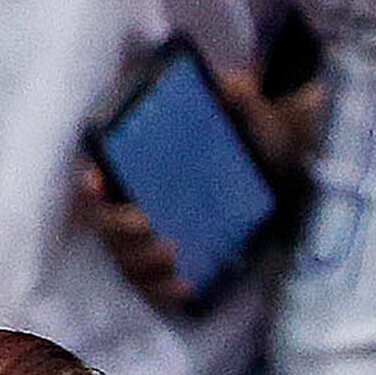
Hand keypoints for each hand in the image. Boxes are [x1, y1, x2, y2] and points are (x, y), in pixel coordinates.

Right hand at [71, 67, 317, 309]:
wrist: (286, 177)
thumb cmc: (257, 144)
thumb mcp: (256, 121)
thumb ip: (244, 101)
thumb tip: (231, 84)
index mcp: (142, 169)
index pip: (101, 179)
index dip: (89, 184)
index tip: (96, 179)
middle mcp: (138, 207)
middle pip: (107, 226)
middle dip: (119, 228)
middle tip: (148, 224)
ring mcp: (153, 240)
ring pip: (126, 260)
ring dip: (141, 262)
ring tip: (172, 253)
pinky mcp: (173, 267)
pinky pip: (155, 287)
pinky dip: (164, 289)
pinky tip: (188, 286)